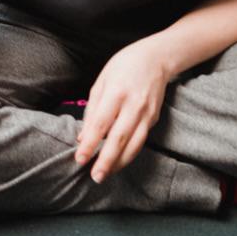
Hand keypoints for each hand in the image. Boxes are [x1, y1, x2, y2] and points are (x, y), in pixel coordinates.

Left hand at [75, 37, 176, 182]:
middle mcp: (133, 105)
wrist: (156, 59)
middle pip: (119, 138)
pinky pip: (141, 140)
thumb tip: (82, 137)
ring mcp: (147, 114)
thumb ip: (92, 109)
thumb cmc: (123, 67)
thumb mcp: (101, 81)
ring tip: (105, 174)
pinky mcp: (154, 119)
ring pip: (134, 144)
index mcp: (116, 92)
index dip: (90, 143)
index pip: (101, 123)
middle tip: (95, 177)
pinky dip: (129, 153)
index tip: (80, 159)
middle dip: (106, 160)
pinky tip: (118, 162)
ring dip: (120, 162)